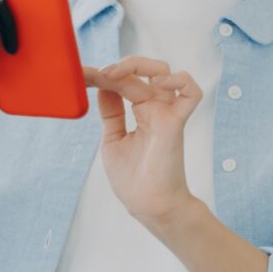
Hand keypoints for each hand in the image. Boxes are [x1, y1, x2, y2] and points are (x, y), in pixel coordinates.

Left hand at [83, 56, 202, 229]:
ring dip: (139, 65)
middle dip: (116, 66)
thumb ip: (112, 112)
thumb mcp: (113, 139)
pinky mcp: (175, 123)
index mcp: (141, 110)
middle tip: (96, 74)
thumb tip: (103, 86)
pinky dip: (178, 80)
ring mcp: (166, 113)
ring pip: (164, 71)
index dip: (102, 74)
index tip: (81, 74)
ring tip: (115, 75)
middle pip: (142, 70)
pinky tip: (156, 83)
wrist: (148, 206)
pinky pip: (191, 93)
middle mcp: (155, 108)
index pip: (124, 81)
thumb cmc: (133, 179)